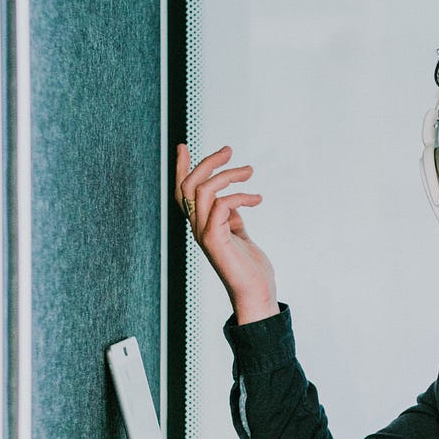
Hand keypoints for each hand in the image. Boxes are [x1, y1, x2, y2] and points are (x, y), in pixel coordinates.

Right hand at [175, 144, 277, 323]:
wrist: (256, 293)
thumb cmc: (250, 268)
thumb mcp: (239, 234)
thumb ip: (232, 217)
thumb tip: (233, 202)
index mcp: (202, 224)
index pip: (183, 191)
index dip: (182, 168)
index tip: (184, 145)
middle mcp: (198, 227)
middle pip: (188, 185)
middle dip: (207, 162)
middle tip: (229, 150)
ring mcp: (204, 233)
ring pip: (203, 190)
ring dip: (228, 175)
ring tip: (250, 172)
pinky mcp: (214, 240)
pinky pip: (222, 205)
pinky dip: (240, 196)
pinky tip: (257, 199)